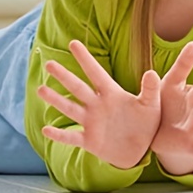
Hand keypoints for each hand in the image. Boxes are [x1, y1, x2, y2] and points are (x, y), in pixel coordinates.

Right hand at [37, 39, 160, 168]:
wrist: (142, 149)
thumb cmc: (146, 123)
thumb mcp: (151, 105)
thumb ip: (150, 90)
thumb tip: (152, 72)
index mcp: (112, 93)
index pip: (96, 73)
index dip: (85, 59)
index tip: (73, 43)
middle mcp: (97, 105)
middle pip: (78, 88)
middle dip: (64, 76)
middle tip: (49, 64)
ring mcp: (91, 122)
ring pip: (71, 108)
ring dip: (56, 100)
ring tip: (41, 89)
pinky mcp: (89, 141)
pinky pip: (71, 137)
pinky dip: (59, 135)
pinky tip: (46, 130)